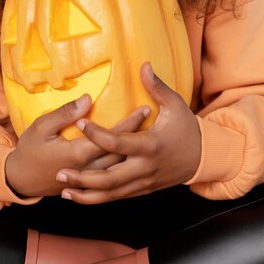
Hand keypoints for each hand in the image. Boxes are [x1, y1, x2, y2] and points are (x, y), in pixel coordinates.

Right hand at [5, 93, 149, 197]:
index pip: (113, 137)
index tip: (144, 109)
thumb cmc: (30, 149)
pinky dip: (125, 165)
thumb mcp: (41, 126)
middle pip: (122, 151)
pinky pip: (113, 176)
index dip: (130, 123)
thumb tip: (87, 100)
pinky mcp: (87, 183)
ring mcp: (89, 178)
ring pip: (120, 165)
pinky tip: (134, 157)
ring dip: (135, 149)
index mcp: (79, 153)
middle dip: (139, 134)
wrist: (21, 179)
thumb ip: (65, 113)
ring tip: (149, 134)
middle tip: (153, 119)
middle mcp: (89, 168)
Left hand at [55, 61, 200, 203]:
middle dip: (83, 178)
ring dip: (87, 195)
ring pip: (112, 194)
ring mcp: (143, 182)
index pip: (118, 142)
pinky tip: (81, 196)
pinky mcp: (143, 190)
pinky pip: (118, 197)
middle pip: (110, 178)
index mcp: (150, 145)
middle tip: (60, 172)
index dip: (98, 134)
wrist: (203, 158)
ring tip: (64, 190)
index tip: (80, 123)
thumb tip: (144, 64)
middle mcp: (144, 168)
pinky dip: (99, 199)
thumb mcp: (175, 105)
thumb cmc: (187, 128)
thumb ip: (157, 86)